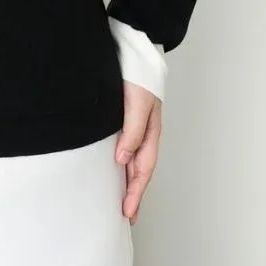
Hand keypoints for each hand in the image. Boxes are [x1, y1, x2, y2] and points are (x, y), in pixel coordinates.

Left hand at [115, 81, 161, 224]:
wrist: (131, 48)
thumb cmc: (139, 74)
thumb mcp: (137, 103)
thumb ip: (132, 130)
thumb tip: (123, 159)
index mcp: (151, 131)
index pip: (143, 169)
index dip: (135, 192)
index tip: (127, 211)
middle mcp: (144, 132)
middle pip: (139, 169)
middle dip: (134, 194)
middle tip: (126, 216)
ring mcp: (134, 126)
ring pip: (133, 161)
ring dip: (128, 182)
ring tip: (121, 201)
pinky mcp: (122, 119)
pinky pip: (124, 147)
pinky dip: (120, 163)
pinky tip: (114, 169)